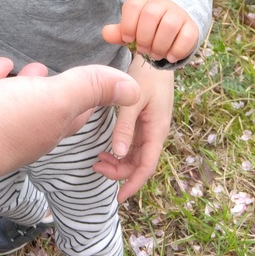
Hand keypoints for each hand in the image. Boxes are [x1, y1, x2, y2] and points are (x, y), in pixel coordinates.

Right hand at [0, 58, 140, 202]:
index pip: (81, 112)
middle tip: (67, 70)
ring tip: (33, 65)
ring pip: (18, 97)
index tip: (103, 84)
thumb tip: (135, 89)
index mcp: (51, 126)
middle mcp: (25, 126)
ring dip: (27, 81)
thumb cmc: (1, 123)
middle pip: (49, 106)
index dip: (94, 98)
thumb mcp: (55, 100)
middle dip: (60, 88)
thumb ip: (91, 89)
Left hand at [92, 55, 174, 201]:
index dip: (132, 184)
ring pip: (136, 156)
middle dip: (120, 172)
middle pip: (140, 164)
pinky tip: (108, 149)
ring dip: (119, 162)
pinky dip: (121, 151)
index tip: (118, 197)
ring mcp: (151, 128)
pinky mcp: (145, 122)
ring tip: (99, 160)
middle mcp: (155, 133)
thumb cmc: (146, 77)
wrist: (156, 58)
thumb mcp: (133, 101)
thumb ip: (125, 126)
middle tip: (97, 168)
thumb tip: (119, 153)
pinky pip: (134, 144)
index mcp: (157, 130)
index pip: (146, 167)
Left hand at [102, 0, 199, 63]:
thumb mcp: (132, 30)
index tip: (129, 39)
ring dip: (160, 45)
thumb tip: (106, 33)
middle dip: (144, 38)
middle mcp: (161, 4)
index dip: (128, 25)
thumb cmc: (147, 29)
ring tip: (156, 54)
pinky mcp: (191, 26)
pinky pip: (187, 36)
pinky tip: (170, 57)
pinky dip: (177, 49)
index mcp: (142, 3)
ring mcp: (178, 14)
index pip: (133, 6)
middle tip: (144, 50)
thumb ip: (119, 32)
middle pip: (150, 15)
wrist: (174, 24)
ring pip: (169, 25)